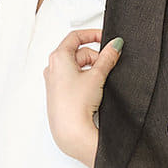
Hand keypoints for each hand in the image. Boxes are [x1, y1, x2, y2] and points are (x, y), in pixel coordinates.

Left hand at [44, 29, 123, 165]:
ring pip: (77, 67)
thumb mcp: (97, 76)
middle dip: (95, 57)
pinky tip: (94, 91)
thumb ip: (107, 58)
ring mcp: (54, 82)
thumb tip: (114, 46)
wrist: (71, 132)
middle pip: (78, 53)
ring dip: (91, 70)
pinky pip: (73, 80)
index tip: (106, 39)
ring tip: (101, 82)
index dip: (93, 35)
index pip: (76, 36)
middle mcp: (52, 68)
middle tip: (109, 66)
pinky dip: (85, 81)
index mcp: (58, 57)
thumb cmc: (76, 105)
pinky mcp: (59, 95)